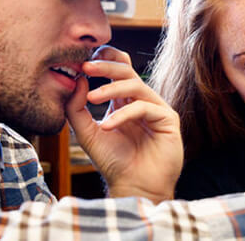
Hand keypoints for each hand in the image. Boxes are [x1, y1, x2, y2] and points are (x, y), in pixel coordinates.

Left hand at [65, 45, 182, 201]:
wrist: (133, 186)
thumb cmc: (113, 161)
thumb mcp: (87, 133)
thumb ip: (76, 109)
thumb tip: (76, 80)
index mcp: (124, 100)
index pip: (119, 68)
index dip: (104, 59)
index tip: (82, 62)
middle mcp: (141, 100)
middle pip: (127, 70)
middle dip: (106, 66)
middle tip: (86, 67)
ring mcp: (156, 107)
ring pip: (135, 85)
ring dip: (111, 89)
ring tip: (92, 99)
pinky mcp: (167, 118)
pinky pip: (144, 107)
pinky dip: (123, 114)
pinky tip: (107, 126)